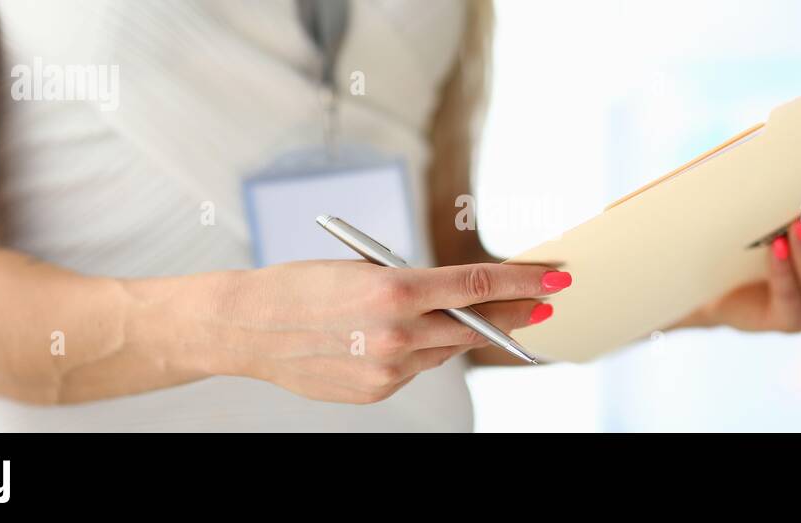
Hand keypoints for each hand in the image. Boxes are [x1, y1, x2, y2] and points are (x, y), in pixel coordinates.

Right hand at [155, 261, 569, 403]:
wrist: (247, 327)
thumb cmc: (299, 286)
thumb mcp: (362, 267)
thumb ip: (414, 284)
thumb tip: (459, 296)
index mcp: (394, 288)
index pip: (476, 285)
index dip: (522, 283)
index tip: (553, 280)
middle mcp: (397, 332)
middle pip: (474, 324)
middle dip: (512, 314)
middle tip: (541, 305)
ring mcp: (388, 368)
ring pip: (445, 349)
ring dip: (457, 332)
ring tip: (459, 317)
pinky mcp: (377, 391)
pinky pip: (416, 369)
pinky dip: (417, 352)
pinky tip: (400, 339)